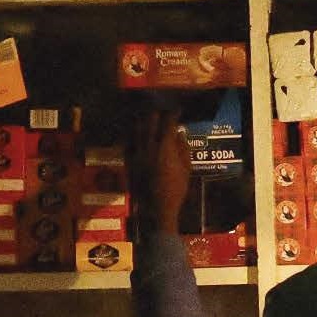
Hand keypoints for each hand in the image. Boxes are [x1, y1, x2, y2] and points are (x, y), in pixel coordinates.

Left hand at [129, 108, 191, 236]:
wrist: (159, 206)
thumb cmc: (177, 188)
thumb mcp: (187, 168)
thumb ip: (184, 148)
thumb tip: (180, 133)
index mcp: (165, 147)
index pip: (168, 123)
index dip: (173, 114)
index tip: (178, 111)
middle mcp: (149, 146)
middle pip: (150, 121)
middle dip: (157, 113)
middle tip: (162, 111)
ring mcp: (138, 153)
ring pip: (138, 129)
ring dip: (144, 121)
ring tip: (148, 118)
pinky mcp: (131, 161)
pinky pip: (130, 142)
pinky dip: (134, 135)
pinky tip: (137, 133)